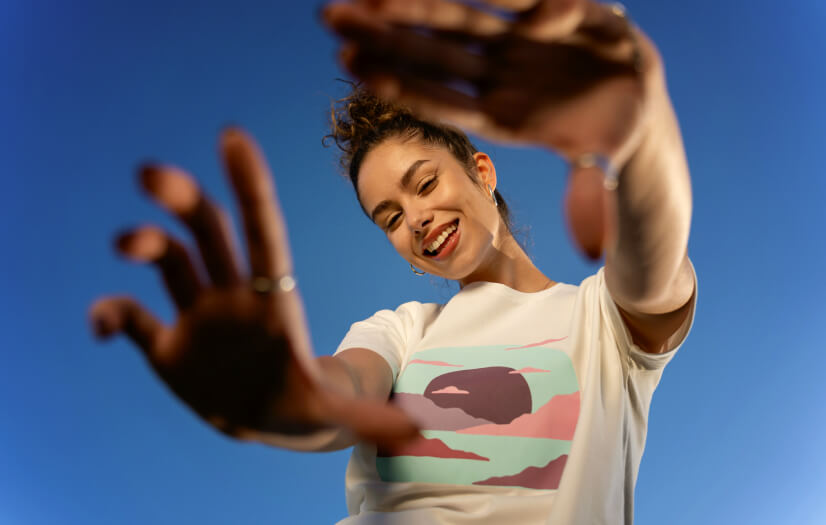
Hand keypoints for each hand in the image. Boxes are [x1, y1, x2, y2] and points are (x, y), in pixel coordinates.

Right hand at [89, 128, 417, 444]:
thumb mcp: (337, 413)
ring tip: (126, 242)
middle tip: (154, 173)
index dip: (250, 187)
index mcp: (274, 297)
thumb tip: (416, 431)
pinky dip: (110, 313)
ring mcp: (198, 315)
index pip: (262, 231)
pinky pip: (130, 316)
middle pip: (210, 233)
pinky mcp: (166, 345)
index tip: (232, 137)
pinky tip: (101, 324)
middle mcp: (233, 294)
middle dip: (185, 199)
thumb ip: (366, 416)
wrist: (270, 418)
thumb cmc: (305, 400)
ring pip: (169, 260)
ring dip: (144, 242)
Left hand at [322, 0, 665, 258]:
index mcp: (505, 120)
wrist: (633, 110)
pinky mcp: (545, 15)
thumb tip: (591, 248)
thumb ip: (591, 198)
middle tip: (329, 17)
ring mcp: (517, 48)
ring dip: (407, 5)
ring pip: (453, 20)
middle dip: (383, 35)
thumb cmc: (610, 149)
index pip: (444, 101)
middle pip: (434, 55)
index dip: (402, 84)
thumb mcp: (601, 175)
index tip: (354, 68)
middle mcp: (501, 81)